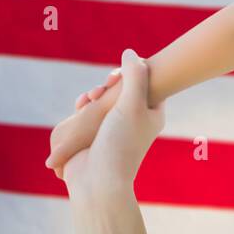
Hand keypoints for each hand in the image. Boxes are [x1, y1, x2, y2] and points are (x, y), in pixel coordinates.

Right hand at [61, 50, 164, 195]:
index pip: (147, 83)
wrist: (98, 181)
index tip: (118, 74)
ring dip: (95, 94)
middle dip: (109, 85)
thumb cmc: (120, 143)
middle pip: (123, 90)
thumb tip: (130, 52)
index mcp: (152, 114)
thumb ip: (134, 75)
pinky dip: (84, 106)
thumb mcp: (132, 104)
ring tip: (90, 98)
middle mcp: (135, 121)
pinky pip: (88, 112)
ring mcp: (113, 129)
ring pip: (104, 100)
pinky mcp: (93, 135)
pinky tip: (81, 106)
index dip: (133, 73)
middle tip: (101, 89)